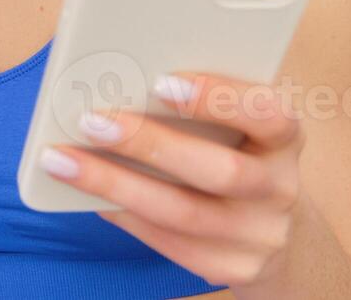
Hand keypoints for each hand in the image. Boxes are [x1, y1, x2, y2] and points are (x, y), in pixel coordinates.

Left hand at [42, 72, 308, 286]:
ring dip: (117, 185)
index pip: (266, 113)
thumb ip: (201, 107)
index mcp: (285, 138)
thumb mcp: (240, 128)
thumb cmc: (239, 157)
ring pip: (183, 213)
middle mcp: (280, 188)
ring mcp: (260, 235)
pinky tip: (92, 197)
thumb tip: (120, 83)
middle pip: (219, 170)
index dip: (217, 98)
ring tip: (66, 161)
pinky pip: (170, 244)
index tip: (160, 81)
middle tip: (92, 122)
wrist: (274, 231)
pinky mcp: (233, 268)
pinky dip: (126, 217)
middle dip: (150, 145)